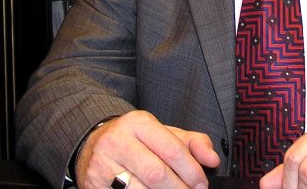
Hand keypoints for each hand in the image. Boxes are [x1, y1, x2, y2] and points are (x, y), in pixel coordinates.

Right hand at [74, 110, 220, 188]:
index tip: (202, 183)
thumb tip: (212, 159)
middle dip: (179, 188)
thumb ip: (192, 143)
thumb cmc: (136, 141)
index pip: (171, 149)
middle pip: (156, 173)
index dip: (191, 170)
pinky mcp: (94, 184)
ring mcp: (103, 164)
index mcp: (138, 123)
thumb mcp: (164, 134)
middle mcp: (118, 141)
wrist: (93, 144)